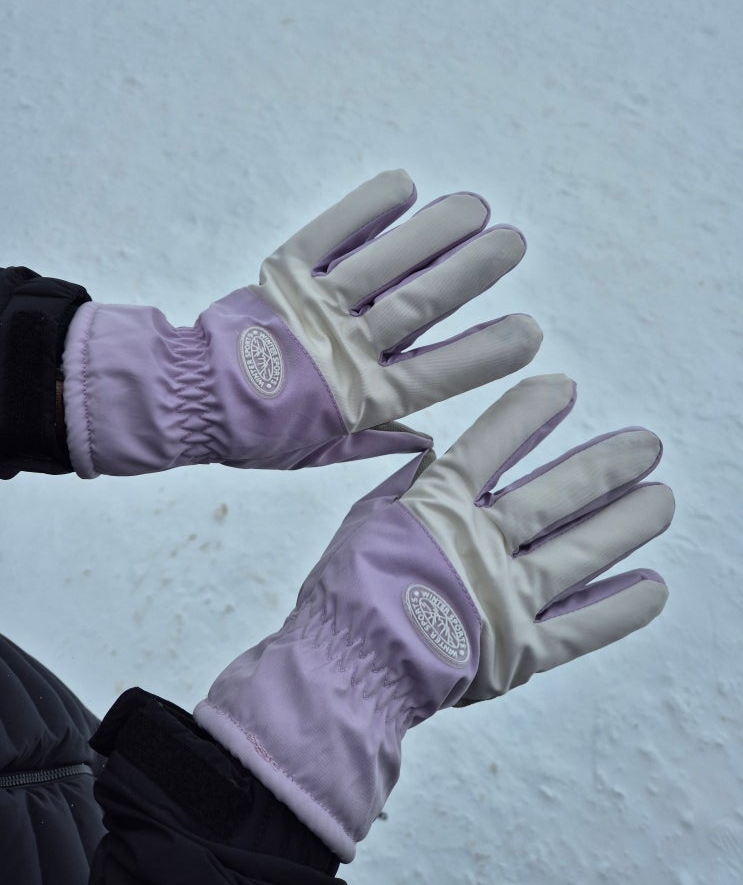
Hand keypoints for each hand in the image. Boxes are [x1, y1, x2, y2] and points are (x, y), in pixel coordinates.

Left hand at [63, 170, 540, 475]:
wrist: (187, 397)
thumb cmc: (259, 430)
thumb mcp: (321, 450)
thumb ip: (376, 439)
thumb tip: (430, 441)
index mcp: (360, 398)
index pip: (439, 372)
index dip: (487, 351)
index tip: (530, 330)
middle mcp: (345, 348)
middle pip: (421, 303)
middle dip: (472, 271)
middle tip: (513, 243)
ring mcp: (314, 307)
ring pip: (385, 264)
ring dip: (433, 232)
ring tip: (474, 207)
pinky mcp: (284, 275)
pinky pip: (330, 234)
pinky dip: (365, 210)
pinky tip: (404, 186)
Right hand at [194, 374, 672, 861]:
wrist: (344, 669)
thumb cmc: (347, 589)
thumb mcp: (370, 518)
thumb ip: (413, 486)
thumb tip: (444, 456)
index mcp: (439, 507)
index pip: (493, 444)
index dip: (529, 412)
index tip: (564, 387)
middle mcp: (482, 545)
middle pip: (555, 496)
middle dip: (604, 467)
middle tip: (646, 446)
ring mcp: (506, 597)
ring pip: (579, 553)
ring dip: (624, 524)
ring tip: (662, 500)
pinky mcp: (520, 650)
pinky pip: (581, 627)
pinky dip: (619, 608)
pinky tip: (654, 586)